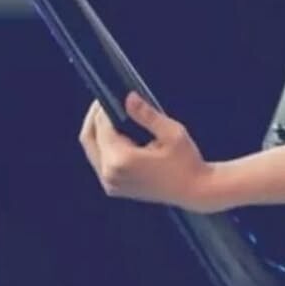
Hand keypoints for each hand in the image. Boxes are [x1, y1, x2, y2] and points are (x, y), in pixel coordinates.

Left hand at [78, 92, 219, 211]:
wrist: (196, 191)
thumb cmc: (187, 163)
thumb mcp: (171, 133)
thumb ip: (146, 114)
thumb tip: (129, 98)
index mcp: (121, 161)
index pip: (101, 127)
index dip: (103, 108)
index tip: (110, 94)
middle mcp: (111, 175)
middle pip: (88, 139)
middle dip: (94, 118)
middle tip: (104, 103)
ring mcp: (111, 184)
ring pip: (92, 150)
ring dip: (97, 132)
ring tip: (111, 116)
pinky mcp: (115, 188)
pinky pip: (100, 162)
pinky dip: (104, 146)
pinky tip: (117, 135)